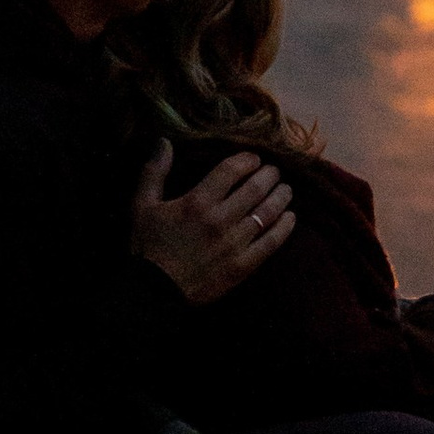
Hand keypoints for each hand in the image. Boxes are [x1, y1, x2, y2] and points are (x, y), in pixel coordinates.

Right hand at [131, 142, 294, 305]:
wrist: (154, 292)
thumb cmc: (148, 247)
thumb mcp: (142, 206)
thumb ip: (154, 172)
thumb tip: (164, 141)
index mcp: (197, 202)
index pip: (231, 170)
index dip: (247, 160)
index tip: (254, 158)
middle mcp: (220, 219)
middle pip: (255, 188)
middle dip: (269, 175)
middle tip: (274, 172)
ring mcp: (234, 244)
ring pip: (267, 213)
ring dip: (281, 197)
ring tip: (286, 189)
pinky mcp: (243, 266)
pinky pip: (271, 243)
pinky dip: (285, 228)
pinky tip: (291, 218)